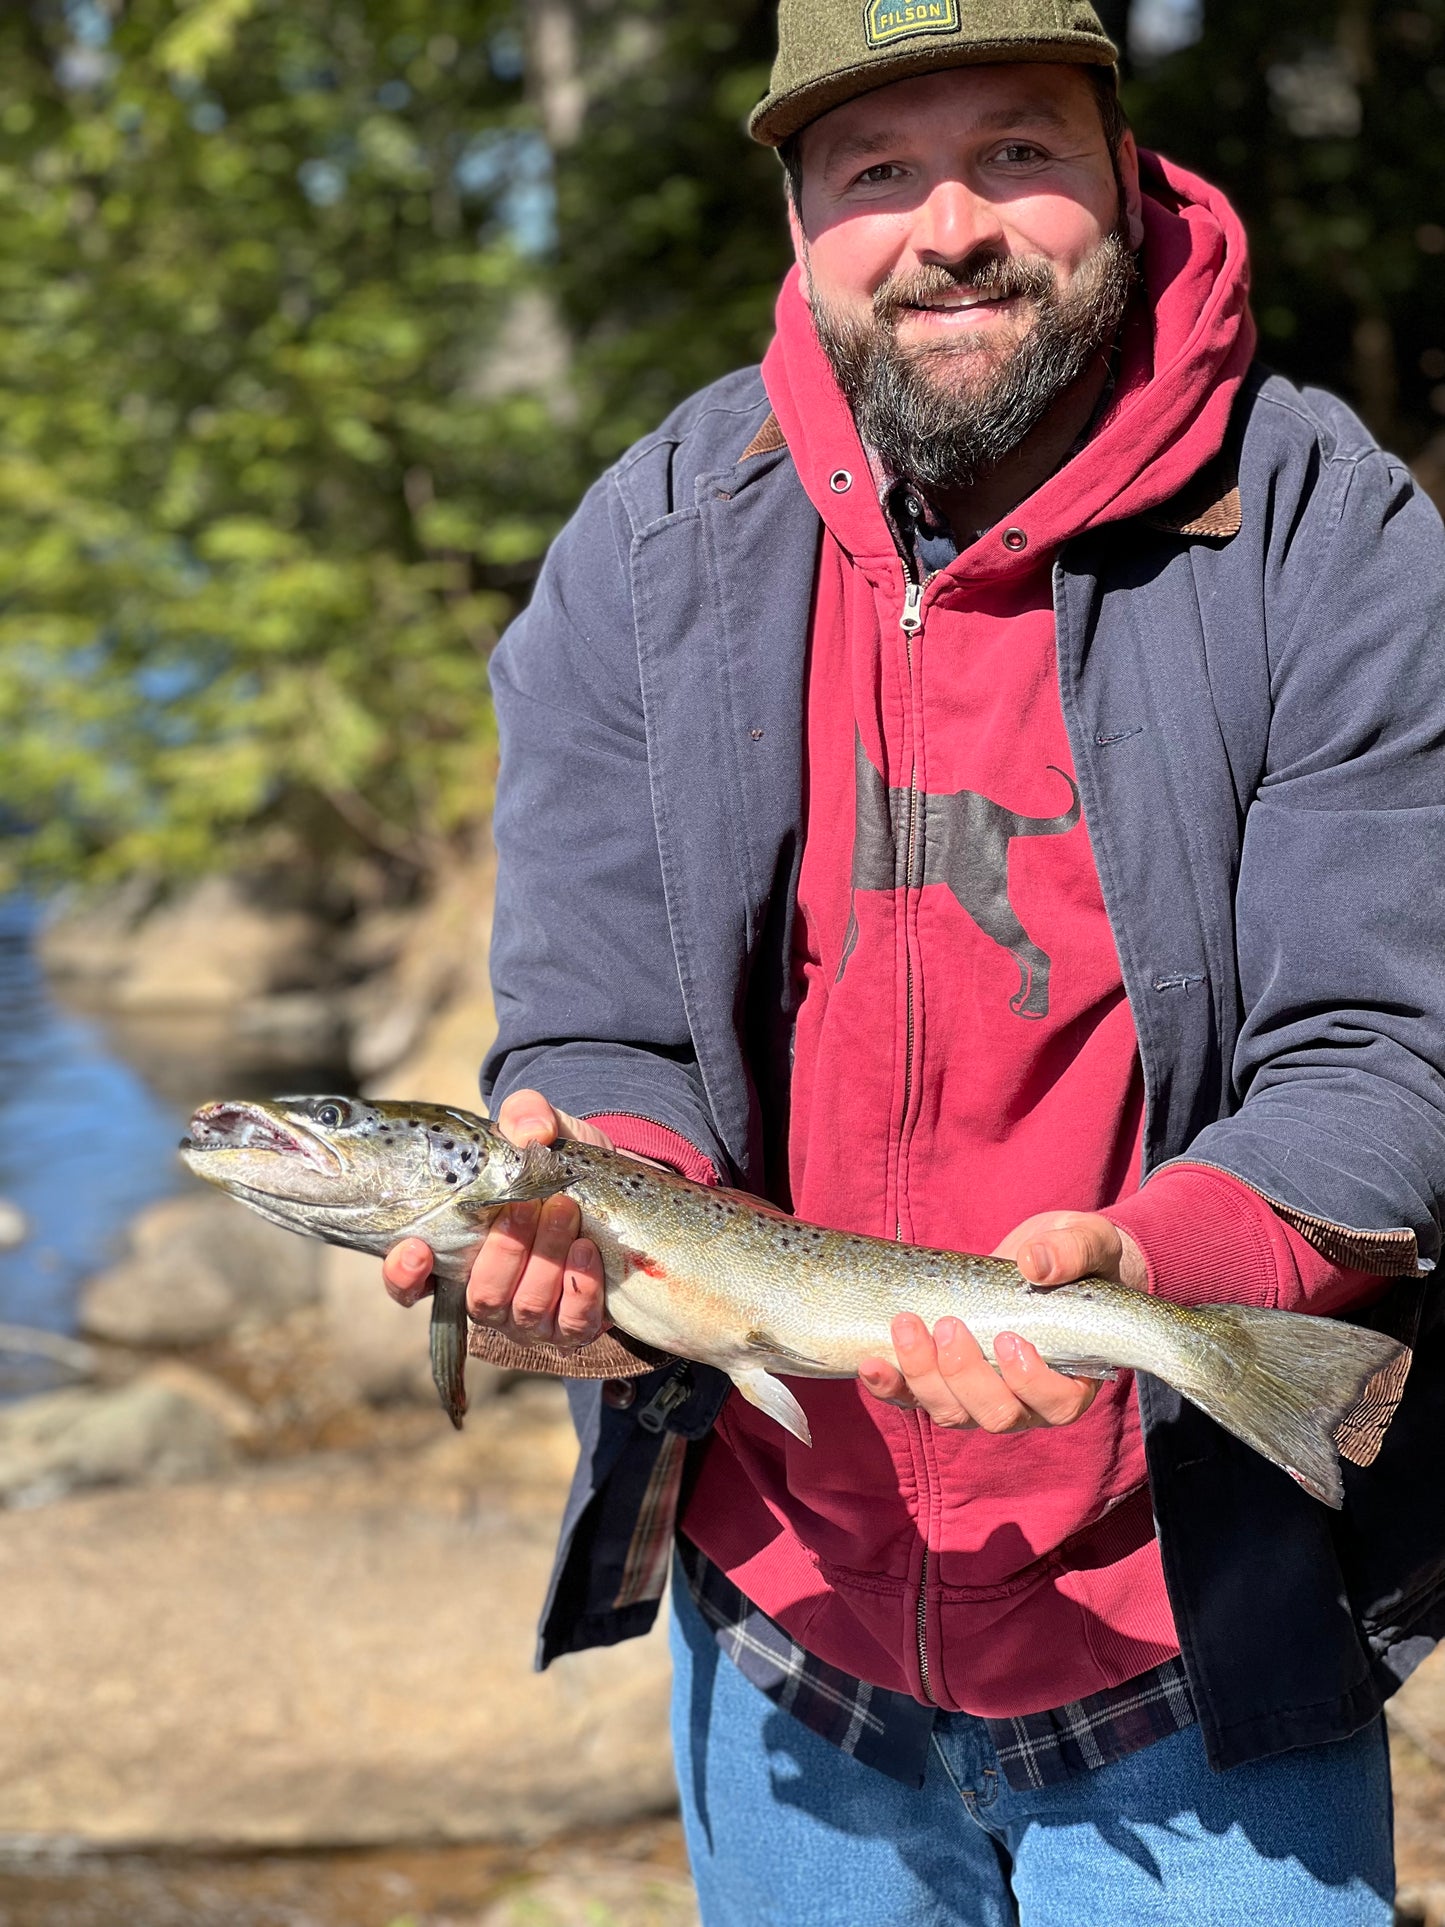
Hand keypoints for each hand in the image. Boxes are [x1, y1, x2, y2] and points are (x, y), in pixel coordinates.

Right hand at [381, 1089, 611, 1349]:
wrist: (612, 1189)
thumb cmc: (556, 1163)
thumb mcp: (541, 1129)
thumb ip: (526, 1115)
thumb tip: (530, 1132)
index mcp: (455, 1255)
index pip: (410, 1285)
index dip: (404, 1276)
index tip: (415, 1248)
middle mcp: (485, 1294)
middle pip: (481, 1297)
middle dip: (506, 1251)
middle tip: (528, 1206)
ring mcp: (528, 1318)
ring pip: (525, 1309)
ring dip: (546, 1259)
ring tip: (565, 1213)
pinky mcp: (572, 1328)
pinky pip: (571, 1325)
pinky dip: (579, 1287)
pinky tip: (586, 1249)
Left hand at [857, 1211, 1145, 1432]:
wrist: (1047, 1258)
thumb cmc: (1081, 1258)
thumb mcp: (1088, 1243)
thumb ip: (1073, 1251)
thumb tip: (1036, 1263)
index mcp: (1074, 1377)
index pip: (1057, 1403)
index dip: (1031, 1383)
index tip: (1009, 1340)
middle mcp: (1028, 1401)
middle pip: (996, 1414)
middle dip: (966, 1375)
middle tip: (949, 1325)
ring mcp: (981, 1395)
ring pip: (951, 1412)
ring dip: (923, 1376)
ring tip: (907, 1326)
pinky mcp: (945, 1381)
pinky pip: (914, 1398)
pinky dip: (891, 1385)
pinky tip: (871, 1362)